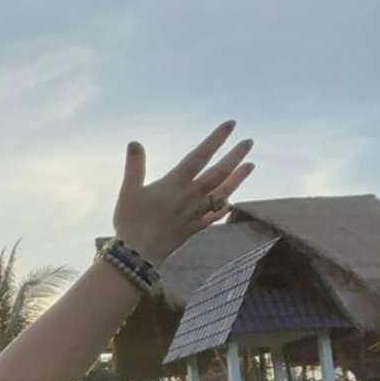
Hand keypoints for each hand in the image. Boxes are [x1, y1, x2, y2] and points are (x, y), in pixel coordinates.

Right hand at [113, 120, 254, 264]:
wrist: (138, 255)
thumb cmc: (130, 222)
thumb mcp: (128, 191)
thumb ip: (134, 166)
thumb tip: (134, 142)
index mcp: (175, 184)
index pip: (199, 156)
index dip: (216, 139)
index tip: (230, 125)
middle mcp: (190, 196)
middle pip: (219, 173)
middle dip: (235, 156)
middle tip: (249, 142)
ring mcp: (195, 213)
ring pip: (222, 193)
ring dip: (238, 179)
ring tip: (251, 165)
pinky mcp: (194, 229)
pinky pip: (214, 217)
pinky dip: (224, 208)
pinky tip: (231, 202)